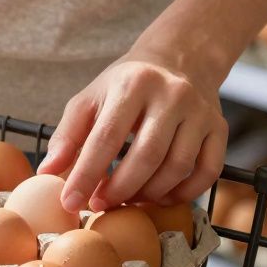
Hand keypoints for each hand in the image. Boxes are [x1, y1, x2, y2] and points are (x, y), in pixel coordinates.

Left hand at [37, 53, 227, 212]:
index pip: (106, 137)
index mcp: (132, 84)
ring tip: (127, 199)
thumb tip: (47, 172)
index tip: (70, 202)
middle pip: (146, 156)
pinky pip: (207, 172)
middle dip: (119, 189)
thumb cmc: (125, 87)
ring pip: (177, 167)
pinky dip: (183, 193)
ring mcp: (200, 112)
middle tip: (100, 205)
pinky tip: (160, 197)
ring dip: (149, 194)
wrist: (179, 60)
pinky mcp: (220, 128)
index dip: (87, 174)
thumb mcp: (90, 99)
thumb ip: (67, 135)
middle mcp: (172, 95)